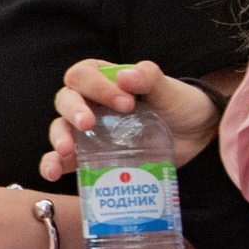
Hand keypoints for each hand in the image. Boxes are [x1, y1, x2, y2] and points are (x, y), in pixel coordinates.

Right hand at [41, 58, 219, 179]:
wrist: (196, 136)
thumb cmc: (180, 106)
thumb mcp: (170, 90)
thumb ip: (150, 78)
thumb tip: (125, 76)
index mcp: (104, 80)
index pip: (84, 75)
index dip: (96, 86)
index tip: (125, 102)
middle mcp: (90, 103)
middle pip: (65, 99)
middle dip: (72, 111)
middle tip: (87, 123)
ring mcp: (87, 132)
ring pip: (59, 128)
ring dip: (58, 137)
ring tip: (66, 149)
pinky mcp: (89, 157)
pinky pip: (63, 160)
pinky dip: (53, 165)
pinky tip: (53, 173)